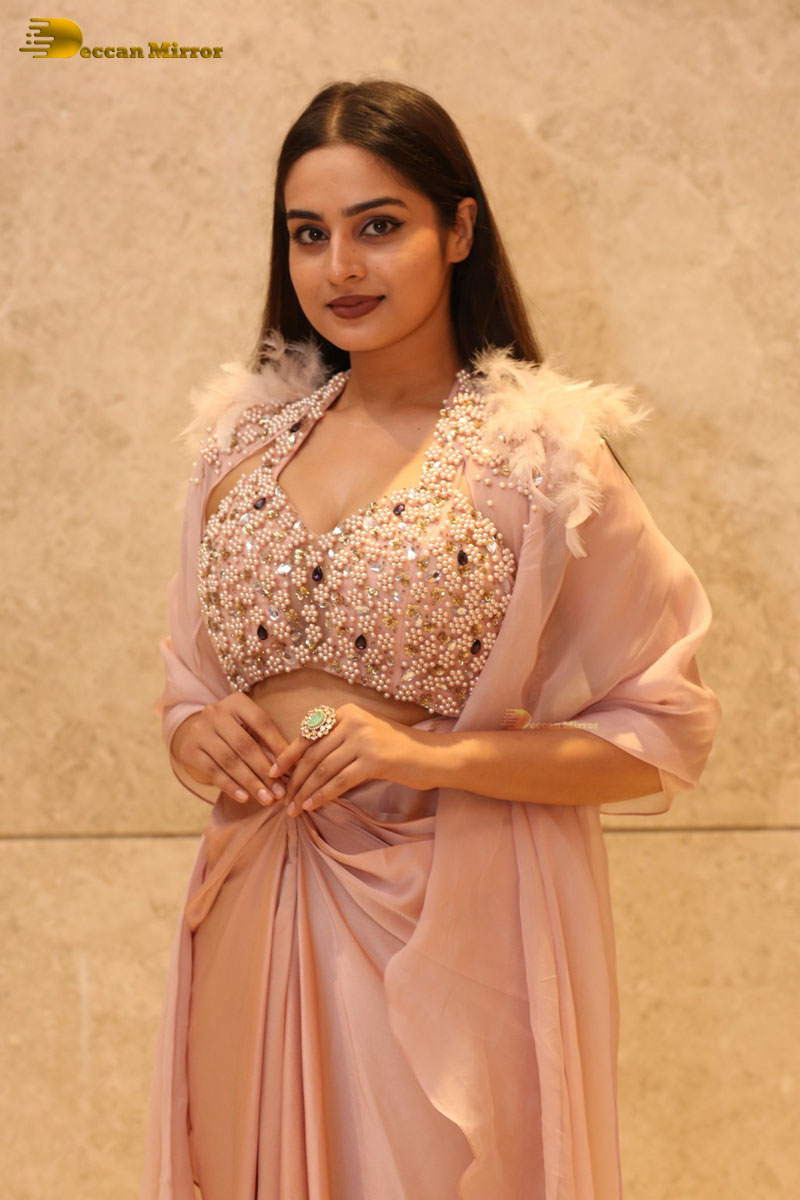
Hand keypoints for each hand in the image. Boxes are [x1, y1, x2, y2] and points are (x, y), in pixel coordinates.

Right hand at [171, 693, 291, 804]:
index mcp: (237, 702)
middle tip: (280, 792)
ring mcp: (200, 731)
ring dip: (250, 782)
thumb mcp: (251, 729)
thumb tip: (292, 768)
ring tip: (266, 799)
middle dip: (264, 771)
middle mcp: (215, 713)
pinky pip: (212, 772)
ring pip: (229, 760)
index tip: (290, 768)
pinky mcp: (189, 750)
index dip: (277, 745)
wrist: (198, 735)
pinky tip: (244, 798)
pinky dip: (230, 786)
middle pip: (244, 745)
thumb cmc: (235, 732)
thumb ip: (269, 744)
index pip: (261, 722)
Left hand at [268, 702, 430, 815]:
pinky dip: (323, 795)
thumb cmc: (397, 751)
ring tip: (295, 808)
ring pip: (323, 769)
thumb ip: (337, 744)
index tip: (273, 773)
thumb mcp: (364, 738)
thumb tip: (304, 767)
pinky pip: (340, 780)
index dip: (288, 755)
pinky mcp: (374, 759)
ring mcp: (364, 738)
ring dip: (305, 791)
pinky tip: (312, 806)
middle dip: (294, 780)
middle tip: (284, 800)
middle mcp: (353, 720)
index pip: (308, 735)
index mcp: (346, 712)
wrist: (433, 756)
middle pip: (313, 754)